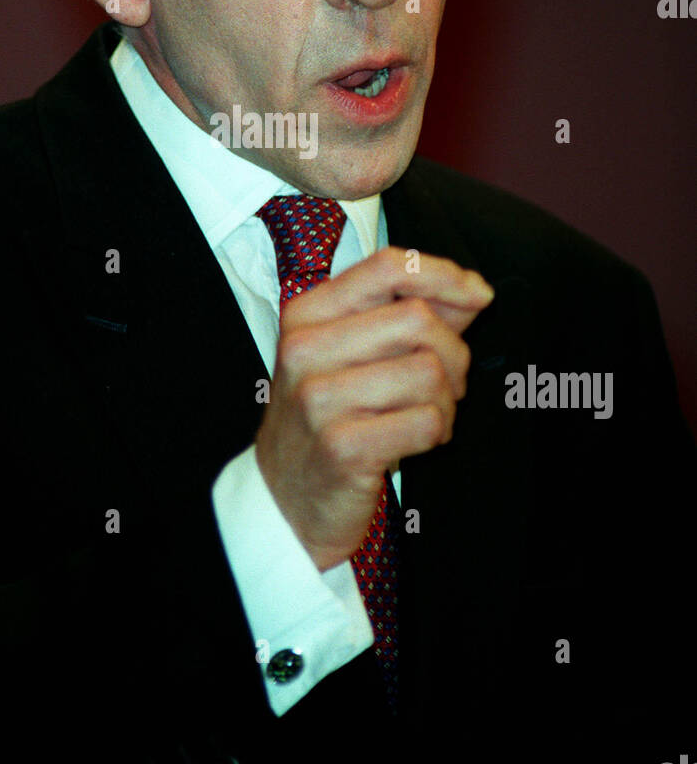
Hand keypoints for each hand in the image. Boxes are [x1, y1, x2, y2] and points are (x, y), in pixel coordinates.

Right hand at [255, 247, 494, 570]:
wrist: (286, 497)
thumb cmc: (329, 417)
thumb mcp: (353, 353)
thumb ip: (411, 313)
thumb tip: (474, 291)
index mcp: (306, 314)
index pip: (387, 267)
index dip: (445, 275)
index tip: (477, 295)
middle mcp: (305, 349)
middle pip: (417, 319)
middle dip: (453, 353)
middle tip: (446, 383)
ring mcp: (319, 399)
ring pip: (429, 372)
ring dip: (446, 401)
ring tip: (425, 416)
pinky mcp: (342, 447)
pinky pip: (427, 421)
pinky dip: (436, 432)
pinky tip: (415, 440)